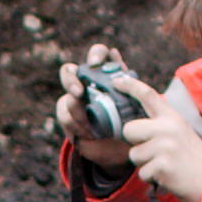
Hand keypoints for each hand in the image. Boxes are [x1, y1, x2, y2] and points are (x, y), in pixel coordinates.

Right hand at [53, 45, 130, 163]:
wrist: (121, 148)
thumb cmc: (132, 122)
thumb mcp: (137, 106)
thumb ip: (130, 86)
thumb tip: (124, 66)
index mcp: (108, 74)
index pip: (99, 54)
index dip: (95, 55)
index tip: (95, 64)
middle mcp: (87, 83)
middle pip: (69, 70)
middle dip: (70, 80)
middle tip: (79, 93)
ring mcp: (75, 99)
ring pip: (67, 97)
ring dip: (77, 111)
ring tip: (91, 127)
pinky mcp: (68, 115)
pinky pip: (64, 115)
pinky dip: (75, 125)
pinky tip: (88, 133)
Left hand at [114, 79, 201, 201]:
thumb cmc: (194, 160)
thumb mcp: (181, 132)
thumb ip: (161, 125)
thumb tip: (135, 124)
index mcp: (173, 118)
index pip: (148, 95)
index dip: (130, 86)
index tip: (116, 82)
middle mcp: (168, 128)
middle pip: (129, 129)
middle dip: (135, 142)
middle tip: (154, 151)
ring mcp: (164, 147)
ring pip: (134, 154)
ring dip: (145, 164)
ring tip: (164, 165)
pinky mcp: (162, 165)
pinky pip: (142, 173)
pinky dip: (151, 178)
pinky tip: (167, 176)